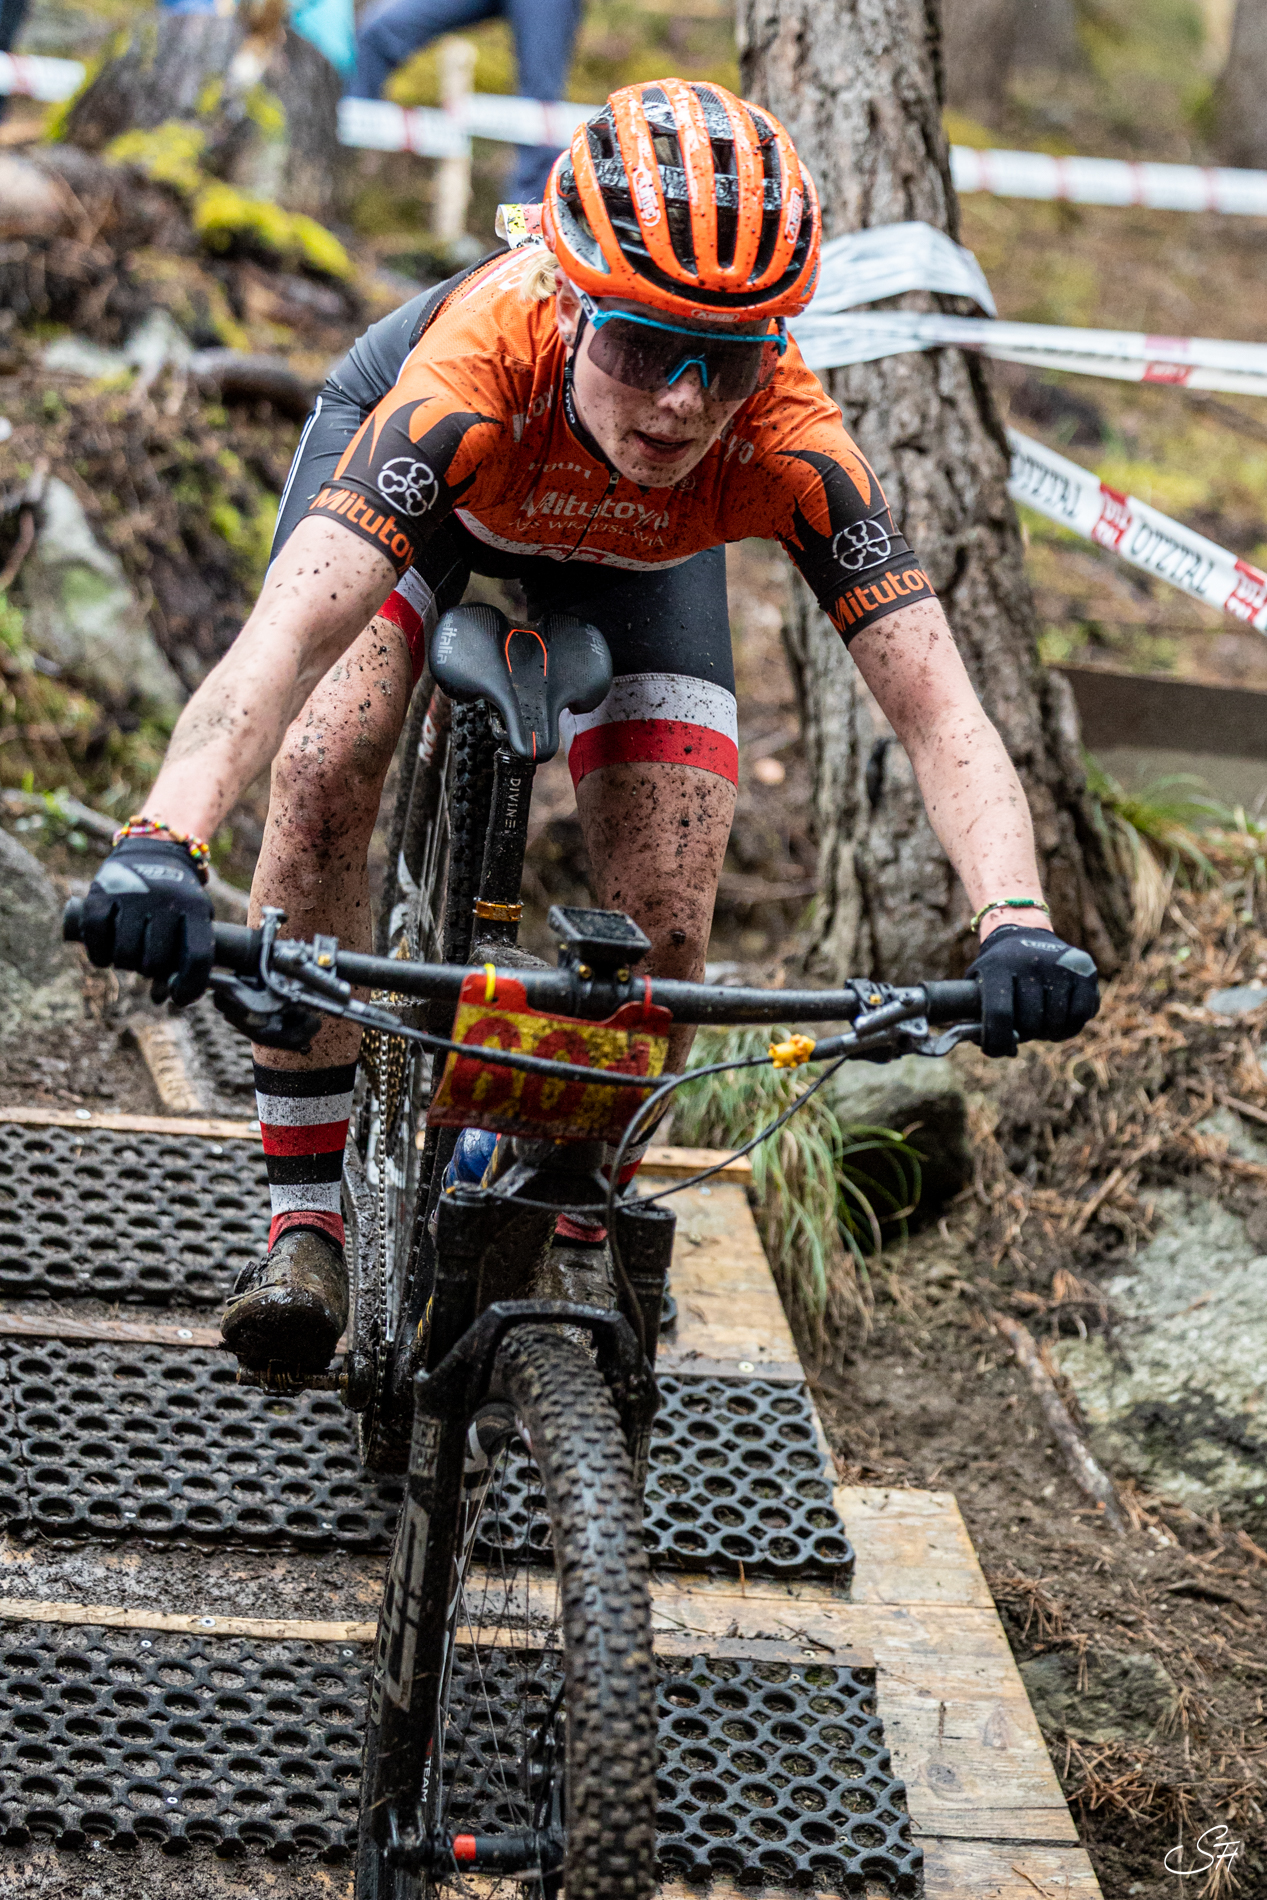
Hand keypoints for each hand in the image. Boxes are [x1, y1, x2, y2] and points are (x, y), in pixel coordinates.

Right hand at [81, 836, 213, 1004]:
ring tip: (129, 954)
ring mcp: (131, 896)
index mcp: (195, 907)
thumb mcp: (194, 918)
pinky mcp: (101, 893)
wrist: (154, 850)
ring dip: (125, 964)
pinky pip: (97, 938)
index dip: (190, 987)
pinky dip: (99, 955)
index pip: (197, 956)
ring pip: (125, 955)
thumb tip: (163, 999)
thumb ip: (183, 955)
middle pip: (155, 962)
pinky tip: (105, 956)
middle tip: (147, 961)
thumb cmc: (175, 898)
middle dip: (150, 970)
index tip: (178, 998)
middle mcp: (165, 900)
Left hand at [968, 924, 1098, 1057]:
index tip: (996, 1050)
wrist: (1025, 933)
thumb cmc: (998, 970)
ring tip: (1040, 1025)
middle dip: (1025, 1035)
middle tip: (1023, 1030)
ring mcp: (1061, 964)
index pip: (999, 1014)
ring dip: (1048, 1034)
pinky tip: (1060, 1021)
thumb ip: (977, 1018)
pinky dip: (1071, 1026)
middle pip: (1031, 1022)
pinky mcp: (1085, 968)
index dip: (997, 1040)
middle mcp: (1031, 962)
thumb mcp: (977, 983)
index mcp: (998, 966)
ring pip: (1057, 1023)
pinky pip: (1082, 1014)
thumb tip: (1000, 1050)